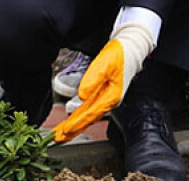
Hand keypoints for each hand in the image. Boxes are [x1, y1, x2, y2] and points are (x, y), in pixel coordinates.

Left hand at [52, 22, 154, 141]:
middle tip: (58, 139)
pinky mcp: (104, 95)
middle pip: (88, 119)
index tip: (65, 131)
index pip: (90, 113)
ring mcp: (107, 99)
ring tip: (62, 134)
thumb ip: (93, 80)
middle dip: (72, 130)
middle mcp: (109, 101)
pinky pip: (90, 110)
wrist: (130, 49)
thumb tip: (82, 95)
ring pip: (88, 116)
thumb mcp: (105, 64)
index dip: (76, 123)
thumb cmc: (119, 55)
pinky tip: (74, 121)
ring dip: (75, 126)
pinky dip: (80, 117)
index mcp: (110, 96)